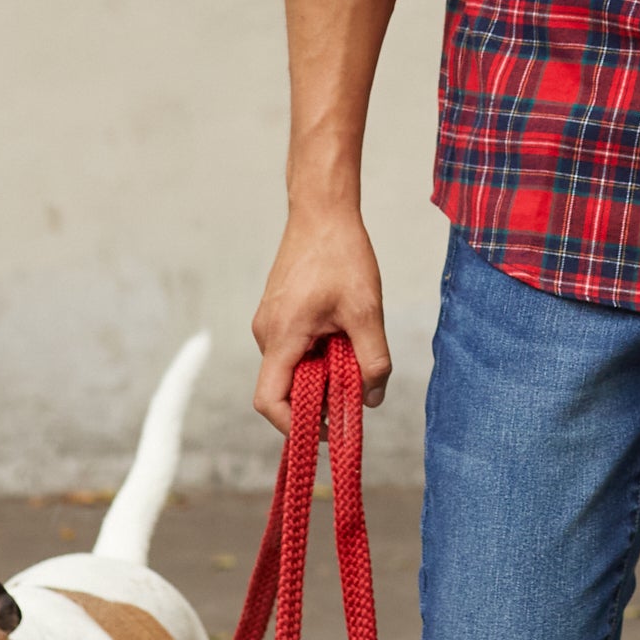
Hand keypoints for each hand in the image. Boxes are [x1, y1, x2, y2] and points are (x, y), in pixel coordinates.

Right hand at [250, 204, 392, 427]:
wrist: (322, 211)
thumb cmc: (342, 256)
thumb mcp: (366, 312)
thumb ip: (373, 360)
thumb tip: (373, 400)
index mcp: (281, 336)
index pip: (270, 401)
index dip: (298, 425)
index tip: (332, 428)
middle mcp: (266, 333)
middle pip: (285, 387)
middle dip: (320, 397)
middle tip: (357, 387)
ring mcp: (269, 322)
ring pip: (292, 366)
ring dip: (323, 372)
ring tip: (354, 349)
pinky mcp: (278, 312)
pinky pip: (293, 348)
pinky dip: (318, 353)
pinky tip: (344, 333)